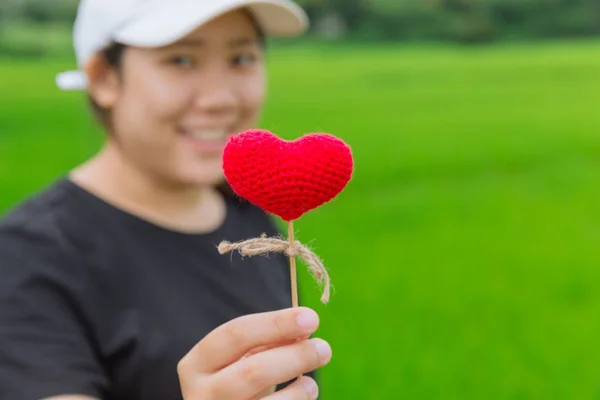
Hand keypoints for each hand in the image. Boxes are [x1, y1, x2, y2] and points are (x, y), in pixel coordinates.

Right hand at [177, 307, 330, 398]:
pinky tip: (304, 395)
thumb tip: (303, 329)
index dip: (276, 324)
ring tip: (312, 383)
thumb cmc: (232, 384)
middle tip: (323, 348)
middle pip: (253, 371)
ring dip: (299, 391)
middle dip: (294, 357)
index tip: (310, 318)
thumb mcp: (239, 360)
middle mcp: (200, 394)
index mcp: (197, 364)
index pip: (236, 334)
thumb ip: (265, 343)